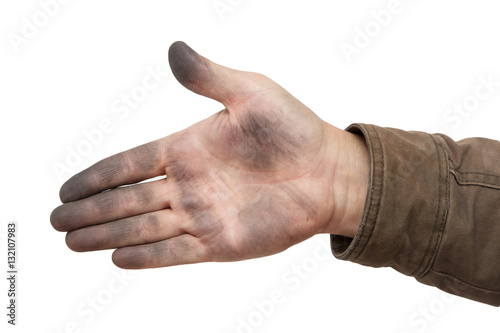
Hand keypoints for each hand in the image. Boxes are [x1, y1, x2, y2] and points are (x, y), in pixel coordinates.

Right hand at [50, 42, 368, 268]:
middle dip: (91, 211)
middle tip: (56, 221)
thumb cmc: (294, 129)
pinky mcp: (222, 243)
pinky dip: (148, 256)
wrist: (330, 172)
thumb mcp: (250, 92)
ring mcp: (203, 215)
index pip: (131, 164)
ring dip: (107, 235)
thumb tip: (174, 49)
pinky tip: (118, 259)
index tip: (66, 188)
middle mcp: (189, 185)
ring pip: (144, 228)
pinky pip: (176, 251)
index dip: (98, 176)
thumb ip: (208, 77)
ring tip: (72, 241)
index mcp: (188, 148)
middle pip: (128, 200)